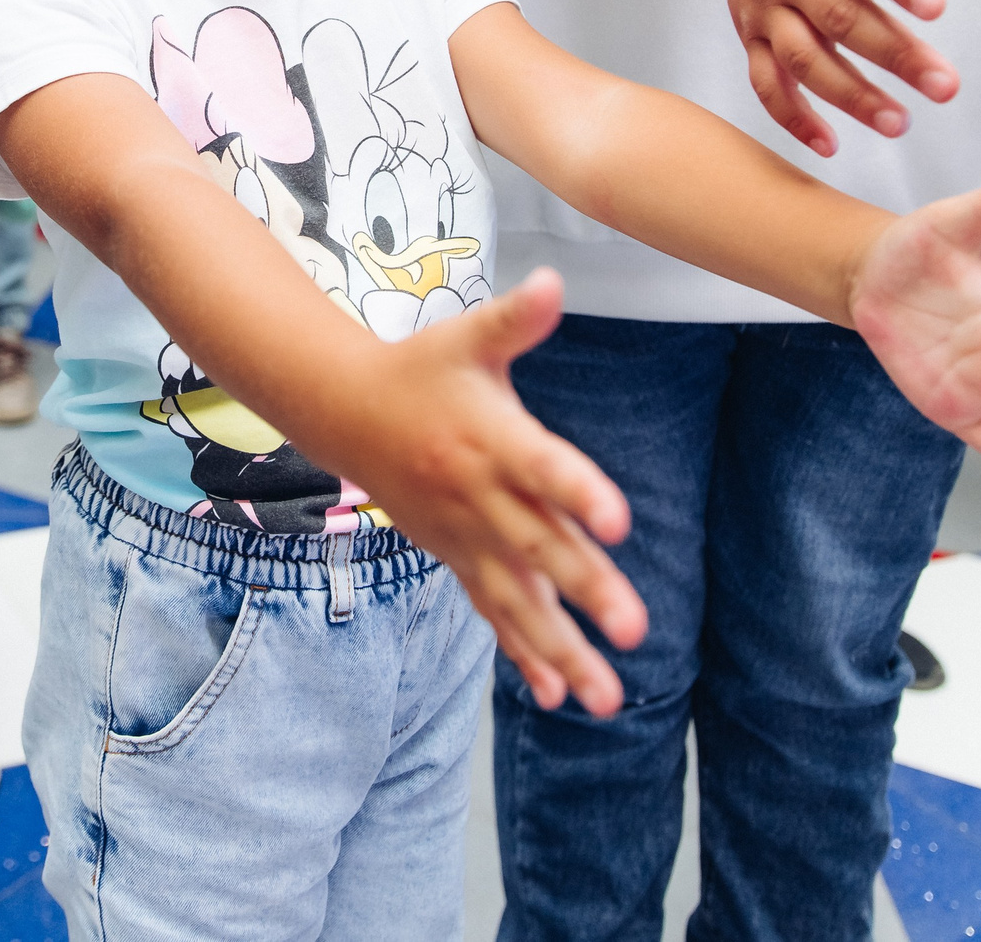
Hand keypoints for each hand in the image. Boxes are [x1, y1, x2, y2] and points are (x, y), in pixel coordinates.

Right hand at [350, 271, 646, 717]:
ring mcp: (467, 535)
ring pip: (519, 598)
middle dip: (588, 589)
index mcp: (493, 438)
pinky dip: (522, 652)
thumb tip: (553, 282)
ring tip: (606, 697)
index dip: (581, 491)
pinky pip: (494, 611)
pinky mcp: (458, 557)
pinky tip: (556, 694)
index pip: (543, 466)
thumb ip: (514, 319)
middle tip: (636, 628)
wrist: (344, 412)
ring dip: (562, 648)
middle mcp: (481, 495)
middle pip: (541, 547)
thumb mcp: (465, 337)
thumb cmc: (421, 369)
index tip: (620, 520)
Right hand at [719, 0, 964, 155]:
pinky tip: (831, 144)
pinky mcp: (750, 34)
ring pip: (804, 58)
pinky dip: (793, 116)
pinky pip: (767, 82)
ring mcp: (765, 6)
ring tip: (900, 122)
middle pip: (840, 17)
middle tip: (946, 86)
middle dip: (894, 55)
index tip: (938, 6)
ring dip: (850, 96)